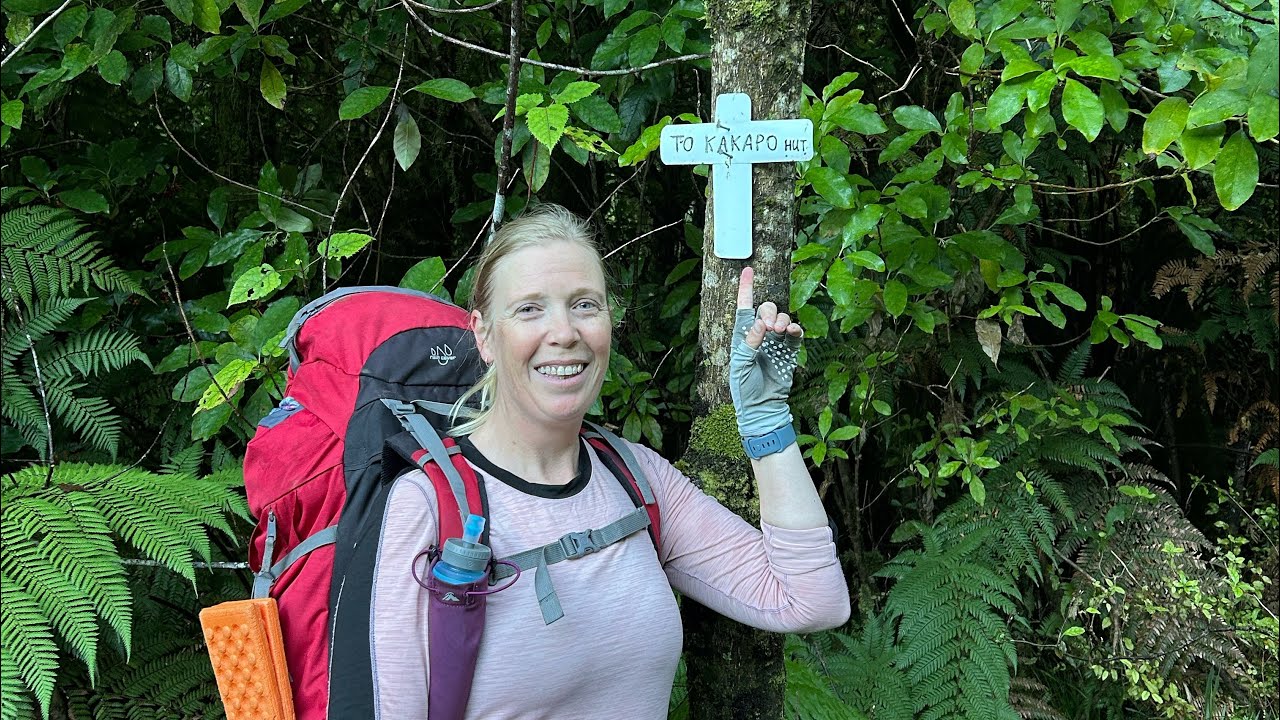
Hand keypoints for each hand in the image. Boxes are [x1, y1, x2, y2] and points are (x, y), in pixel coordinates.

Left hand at [729, 267, 802, 438]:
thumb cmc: (744, 388)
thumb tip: (760, 324)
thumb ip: (750, 344)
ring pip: (782, 318)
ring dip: (782, 320)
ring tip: (779, 331)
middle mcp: (760, 335)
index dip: (746, 288)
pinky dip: (794, 329)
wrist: (762, 407)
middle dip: (769, 311)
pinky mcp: (789, 351)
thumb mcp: (741, 366)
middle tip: (770, 326)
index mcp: (743, 336)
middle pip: (766, 309)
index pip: (744, 307)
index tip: (748, 270)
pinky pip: (794, 334)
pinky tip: (792, 331)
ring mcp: (775, 342)